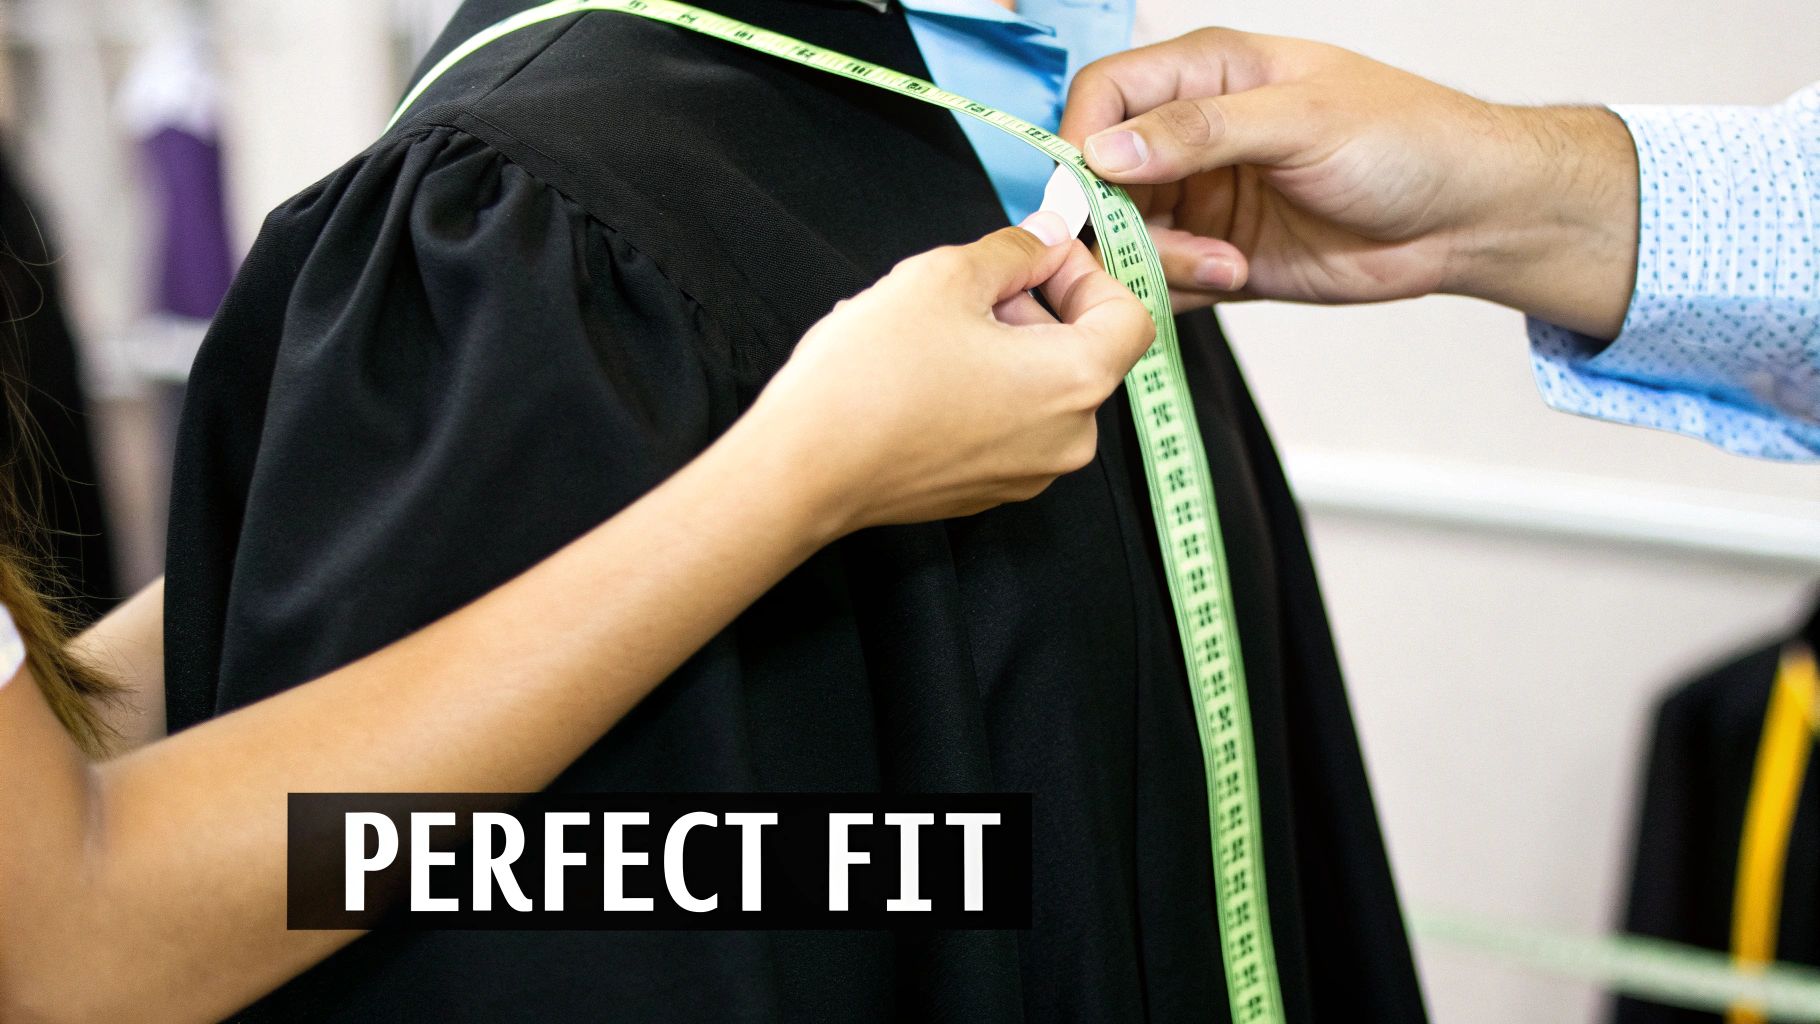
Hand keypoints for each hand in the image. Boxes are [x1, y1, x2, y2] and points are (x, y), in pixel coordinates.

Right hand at [749, 214, 1154, 534]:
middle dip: (1034, 307)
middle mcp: (1067, 439)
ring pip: (1041, 389)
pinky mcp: (987, 491)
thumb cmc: (872, 376)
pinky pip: (1007, 426)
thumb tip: (1046, 237)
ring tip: (933, 331)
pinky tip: (920, 377)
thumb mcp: (945, 277)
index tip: (1036, 258)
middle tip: (969, 288)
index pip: (1128, 316)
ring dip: (1004, 347)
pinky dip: (982, 391)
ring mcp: (1028, 474)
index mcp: (1075, 383)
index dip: (1087, 273)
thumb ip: (1013, 250)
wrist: (803, 469)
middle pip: (1082, 352)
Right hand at [1059, 29, 1638, 337]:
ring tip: (1226, 263)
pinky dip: (1178, 290)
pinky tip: (1236, 275)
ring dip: (1159, 260)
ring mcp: (1205, 199)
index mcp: (1209, 75)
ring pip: (1127, 236)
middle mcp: (1195, 137)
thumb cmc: (1410, 140)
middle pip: (1102, 177)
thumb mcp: (1303, 119)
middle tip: (1165, 244)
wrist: (1469, 216)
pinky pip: (1164, 280)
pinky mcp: (1220, 257)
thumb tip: (1108, 149)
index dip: (1083, 141)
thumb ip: (1200, 133)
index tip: (1093, 188)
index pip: (1104, 95)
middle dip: (1119, 218)